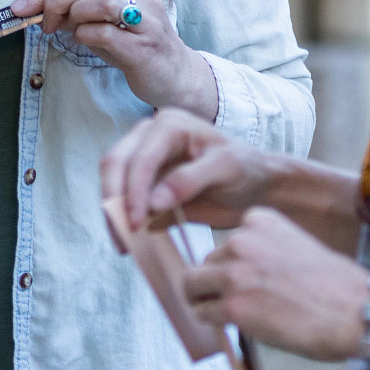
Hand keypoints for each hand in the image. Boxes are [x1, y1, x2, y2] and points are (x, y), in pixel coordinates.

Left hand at [10, 0, 216, 116]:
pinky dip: (87, 37)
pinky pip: (105, 33)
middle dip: (55, 2)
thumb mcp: (102, 22)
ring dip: (76, 18)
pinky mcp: (145, 46)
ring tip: (73, 33)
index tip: (20, 6)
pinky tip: (88, 43)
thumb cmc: (133, 47)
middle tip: (46, 24)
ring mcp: (146, 19)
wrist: (174, 77)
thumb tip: (36, 6)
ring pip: (100, 1)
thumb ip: (76, 10)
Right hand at [101, 109, 285, 230]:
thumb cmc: (245, 168)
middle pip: (115, 165)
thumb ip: (189, 180)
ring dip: (113, 214)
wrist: (255, 185)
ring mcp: (143, 158)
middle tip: (124, 237)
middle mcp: (149, 136)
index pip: (140, 158)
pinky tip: (130, 243)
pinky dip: (122, 221)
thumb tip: (152, 203)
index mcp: (169, 125)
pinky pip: (123, 200)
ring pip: (113, 182)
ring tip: (124, 245)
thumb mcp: (226, 168)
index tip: (135, 223)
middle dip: (115, 201)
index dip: (133, 190)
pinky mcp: (144, 183)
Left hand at [183, 207, 367, 361]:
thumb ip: (262, 251)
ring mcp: (234, 273)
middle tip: (238, 301)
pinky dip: (212, 321)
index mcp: (258, 220)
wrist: (358, 311)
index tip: (249, 279)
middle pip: (207, 263)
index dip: (233, 264)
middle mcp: (241, 240)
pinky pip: (203, 312)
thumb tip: (235, 272)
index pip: (227, 242)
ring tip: (230, 313)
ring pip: (194, 286)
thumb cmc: (336, 286)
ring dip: (207, 301)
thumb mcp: (294, 247)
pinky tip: (233, 325)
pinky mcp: (233, 306)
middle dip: (217, 283)